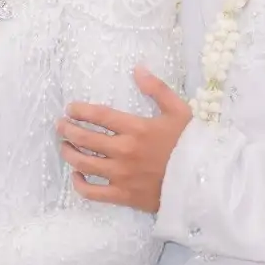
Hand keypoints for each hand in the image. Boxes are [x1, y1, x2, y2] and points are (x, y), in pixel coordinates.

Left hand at [57, 67, 191, 212]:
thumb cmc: (191, 145)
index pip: (99, 116)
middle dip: (68, 130)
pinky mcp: (123, 196)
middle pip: (85, 139)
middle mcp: (124, 151)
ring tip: (64, 146)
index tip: (71, 109)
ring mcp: (121, 175)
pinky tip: (77, 177)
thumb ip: (157, 89)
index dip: (80, 111)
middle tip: (61, 125)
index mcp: (136, 129)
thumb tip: (137, 69)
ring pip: (84, 164)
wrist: (204, 183)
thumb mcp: (180, 111)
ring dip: (69, 153)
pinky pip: (93, 192)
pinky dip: (80, 185)